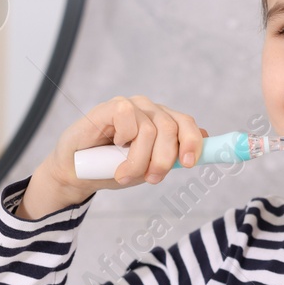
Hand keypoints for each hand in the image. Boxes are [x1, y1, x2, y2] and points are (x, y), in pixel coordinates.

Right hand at [22, 95, 208, 217]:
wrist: (77, 174)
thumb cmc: (112, 169)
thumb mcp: (147, 168)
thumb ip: (173, 156)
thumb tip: (205, 140)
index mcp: (163, 124)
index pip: (187, 125)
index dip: (193, 143)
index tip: (189, 163)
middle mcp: (151, 111)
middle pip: (172, 130)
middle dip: (163, 160)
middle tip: (150, 178)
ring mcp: (132, 106)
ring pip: (150, 130)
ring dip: (138, 159)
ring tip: (123, 174)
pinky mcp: (112, 106)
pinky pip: (129, 119)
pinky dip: (123, 138)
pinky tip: (112, 145)